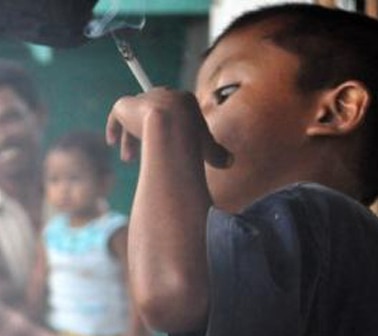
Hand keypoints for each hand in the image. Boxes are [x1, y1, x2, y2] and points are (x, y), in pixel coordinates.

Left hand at [106, 87, 231, 166]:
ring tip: (129, 157)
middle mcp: (163, 95)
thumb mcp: (208, 148)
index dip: (168, 133)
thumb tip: (229, 162)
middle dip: (147, 135)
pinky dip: (114, 129)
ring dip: (131, 138)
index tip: (164, 148)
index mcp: (183, 101)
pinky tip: (113, 144)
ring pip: (134, 116)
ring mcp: (143, 98)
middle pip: (152, 114)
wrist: (172, 129)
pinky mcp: (126, 105)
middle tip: (144, 155)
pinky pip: (116, 114)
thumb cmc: (193, 140)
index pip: (173, 114)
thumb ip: (217, 153)